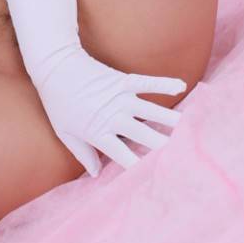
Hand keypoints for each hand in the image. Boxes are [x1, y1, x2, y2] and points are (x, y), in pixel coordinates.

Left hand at [32, 43, 187, 176]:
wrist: (54, 68)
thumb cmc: (58, 103)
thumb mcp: (65, 133)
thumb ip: (83, 154)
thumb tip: (96, 175)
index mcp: (98, 133)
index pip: (124, 156)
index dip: (140, 167)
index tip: (154, 175)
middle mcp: (114, 117)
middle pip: (144, 136)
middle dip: (163, 146)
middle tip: (182, 155)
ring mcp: (121, 97)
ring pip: (152, 111)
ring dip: (170, 120)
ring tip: (189, 129)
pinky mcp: (124, 80)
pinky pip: (148, 82)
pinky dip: (164, 83)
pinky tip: (181, 86)